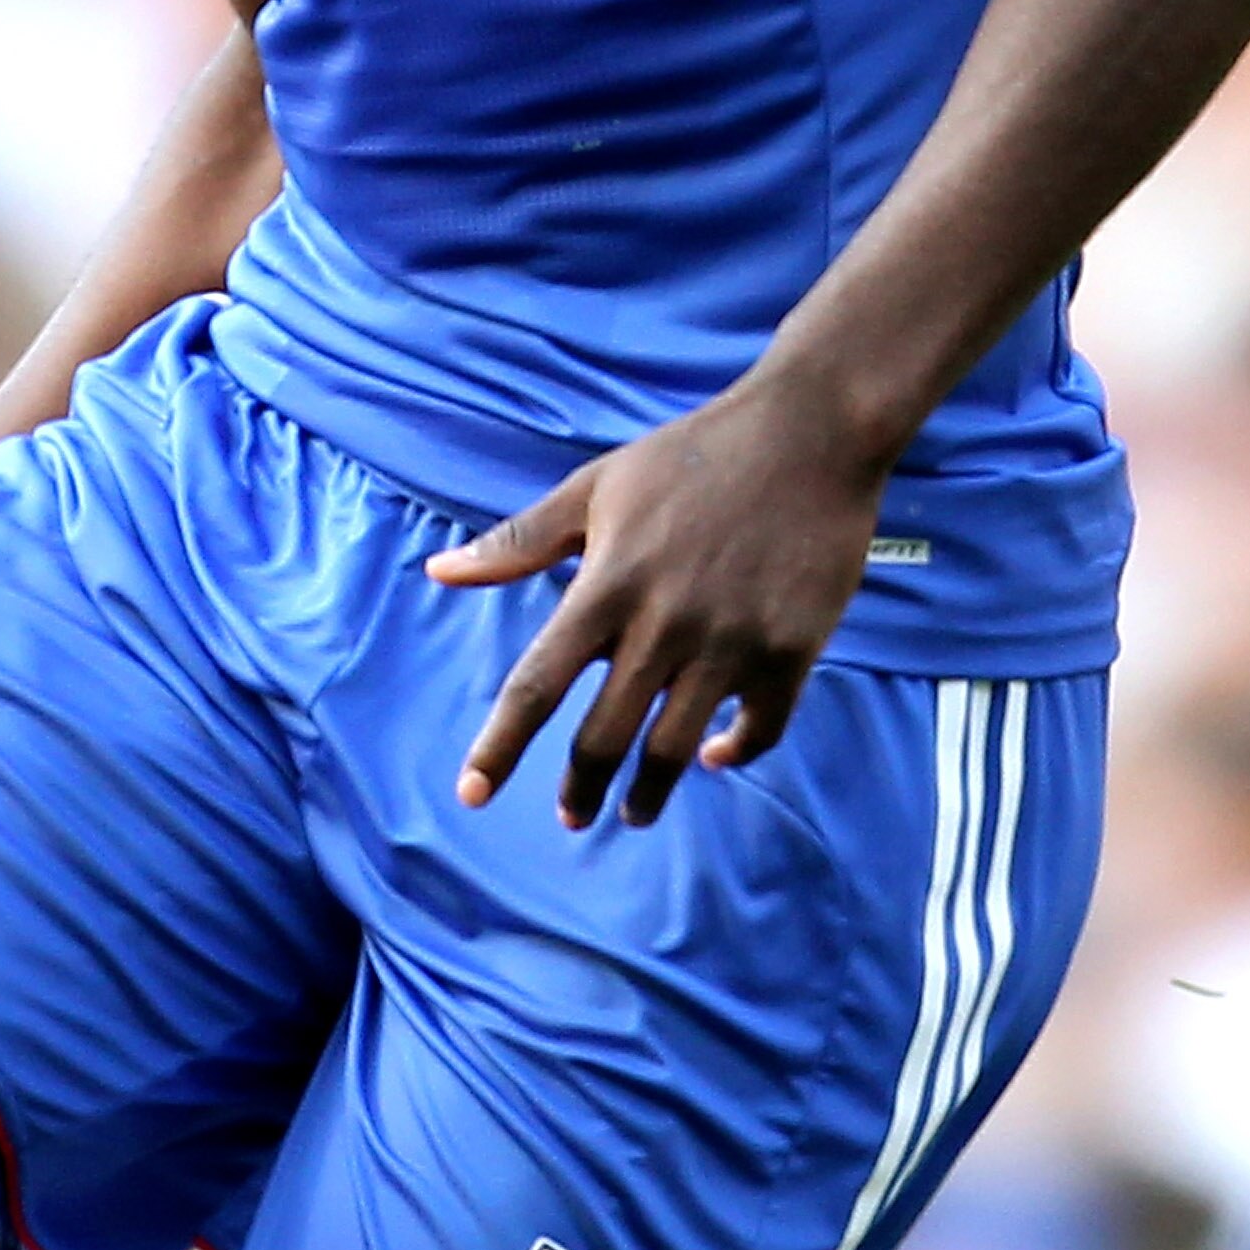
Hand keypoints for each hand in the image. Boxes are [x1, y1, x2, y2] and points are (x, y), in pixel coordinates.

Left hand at [424, 379, 887, 827]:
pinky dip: (736, 753)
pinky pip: (760, 729)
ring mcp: (730, 642)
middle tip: (571, 815)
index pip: (537, 683)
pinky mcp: (791, 649)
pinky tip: (717, 756)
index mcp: (607, 585)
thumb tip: (439, 573)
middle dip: (580, 788)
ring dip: (648, 793)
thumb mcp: (596, 486)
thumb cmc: (692, 457)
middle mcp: (664, 624)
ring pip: (676, 750)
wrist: (810, 434)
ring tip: (633, 811)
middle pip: (604, 736)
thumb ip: (520, 541)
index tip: (471, 794)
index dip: (500, 746)